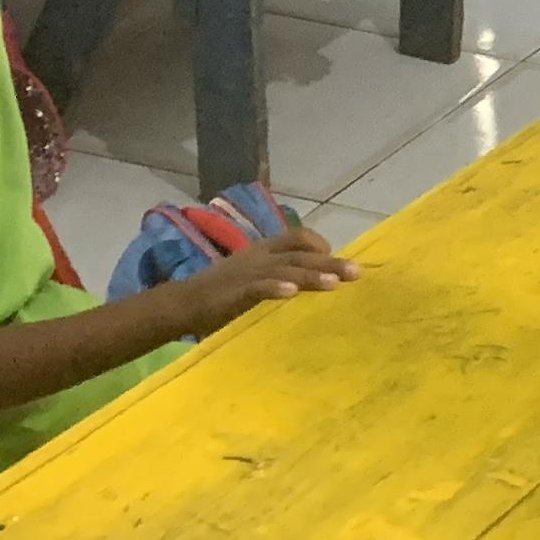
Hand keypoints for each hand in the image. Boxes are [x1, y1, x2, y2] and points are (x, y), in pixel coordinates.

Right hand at [188, 221, 362, 328]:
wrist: (183, 303)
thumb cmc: (223, 292)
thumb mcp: (256, 276)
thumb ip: (281, 273)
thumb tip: (315, 280)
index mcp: (265, 249)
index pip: (298, 236)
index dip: (321, 246)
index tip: (339, 265)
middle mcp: (260, 256)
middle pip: (300, 253)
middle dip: (330, 262)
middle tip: (357, 273)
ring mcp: (248, 272)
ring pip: (285, 269)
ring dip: (311, 275)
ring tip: (334, 283)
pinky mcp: (235, 291)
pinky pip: (258, 287)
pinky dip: (275, 288)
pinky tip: (292, 294)